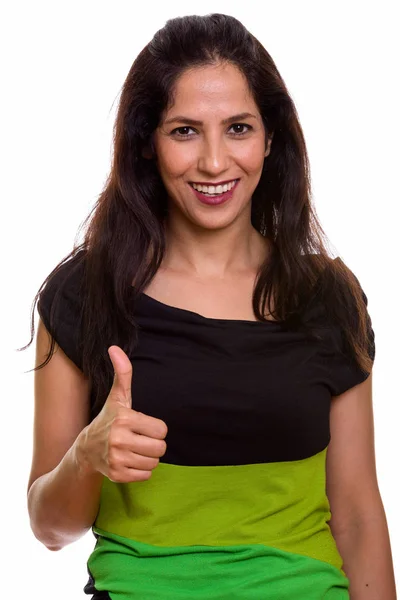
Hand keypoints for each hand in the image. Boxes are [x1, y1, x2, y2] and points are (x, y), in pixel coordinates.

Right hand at [80, 345, 167, 482]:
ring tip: (134, 449)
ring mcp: (117, 459)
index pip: (162, 430)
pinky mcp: (117, 476)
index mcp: (124, 419)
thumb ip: (123, 373)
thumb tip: (115, 348)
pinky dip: (141, 470)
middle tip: (140, 439)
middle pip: (161, 448)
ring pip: (154, 462)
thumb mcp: (117, 397)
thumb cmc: (108, 419)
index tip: (142, 426)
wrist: (86, 449)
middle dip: (154, 444)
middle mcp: (119, 440)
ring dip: (148, 457)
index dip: (155, 428)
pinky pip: (146, 475)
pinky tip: (129, 461)